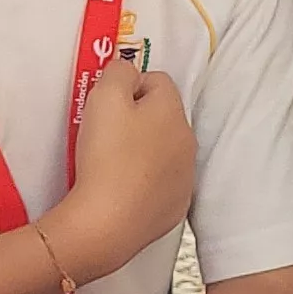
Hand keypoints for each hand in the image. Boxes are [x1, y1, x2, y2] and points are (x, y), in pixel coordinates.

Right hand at [44, 59, 194, 277]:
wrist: (107, 223)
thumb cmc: (105, 156)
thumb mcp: (104, 98)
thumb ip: (118, 71)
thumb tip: (127, 71)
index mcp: (173, 112)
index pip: (156, 80)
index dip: (128, 87)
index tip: (106, 107)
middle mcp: (188, 142)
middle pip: (162, 116)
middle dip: (137, 119)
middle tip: (105, 135)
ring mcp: (185, 178)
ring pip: (164, 150)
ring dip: (143, 150)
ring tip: (112, 165)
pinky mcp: (176, 207)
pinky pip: (161, 183)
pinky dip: (145, 182)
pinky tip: (123, 190)